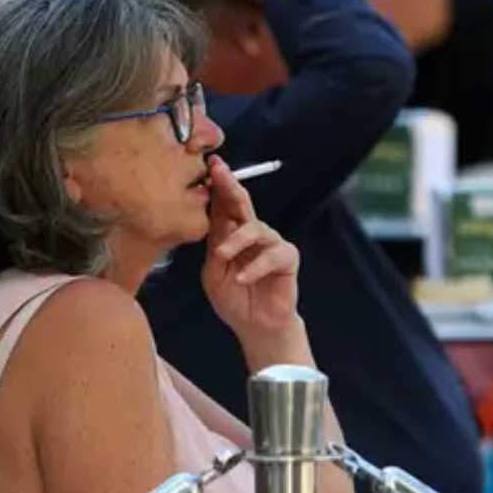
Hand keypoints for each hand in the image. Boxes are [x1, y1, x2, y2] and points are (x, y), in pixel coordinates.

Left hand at [201, 156, 300, 342]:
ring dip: (236, 240)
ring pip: (255, 228)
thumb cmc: (234, 298)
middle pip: (242, 203)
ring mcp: (271, 243)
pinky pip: (272, 255)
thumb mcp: (214, 271)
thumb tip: (205, 215)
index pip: (224, 205)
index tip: (209, 165)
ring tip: (221, 256)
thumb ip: (213, 244)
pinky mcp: (287, 258)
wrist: (256, 327)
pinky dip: (254, 266)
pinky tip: (242, 277)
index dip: (217, 184)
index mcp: (232, 233)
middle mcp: (252, 233)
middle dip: (230, 186)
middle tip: (219, 173)